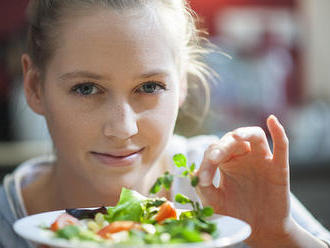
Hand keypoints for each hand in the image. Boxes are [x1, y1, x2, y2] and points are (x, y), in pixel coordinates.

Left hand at [196, 115, 292, 245]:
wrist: (259, 229)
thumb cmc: (235, 213)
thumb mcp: (215, 202)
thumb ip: (204, 189)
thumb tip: (194, 173)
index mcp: (226, 161)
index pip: (214, 151)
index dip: (207, 162)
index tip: (202, 179)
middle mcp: (243, 156)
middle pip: (231, 140)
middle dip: (221, 147)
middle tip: (214, 158)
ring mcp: (262, 160)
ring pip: (255, 136)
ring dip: (245, 133)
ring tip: (237, 136)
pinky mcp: (278, 168)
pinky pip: (281, 146)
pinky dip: (278, 132)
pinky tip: (271, 120)